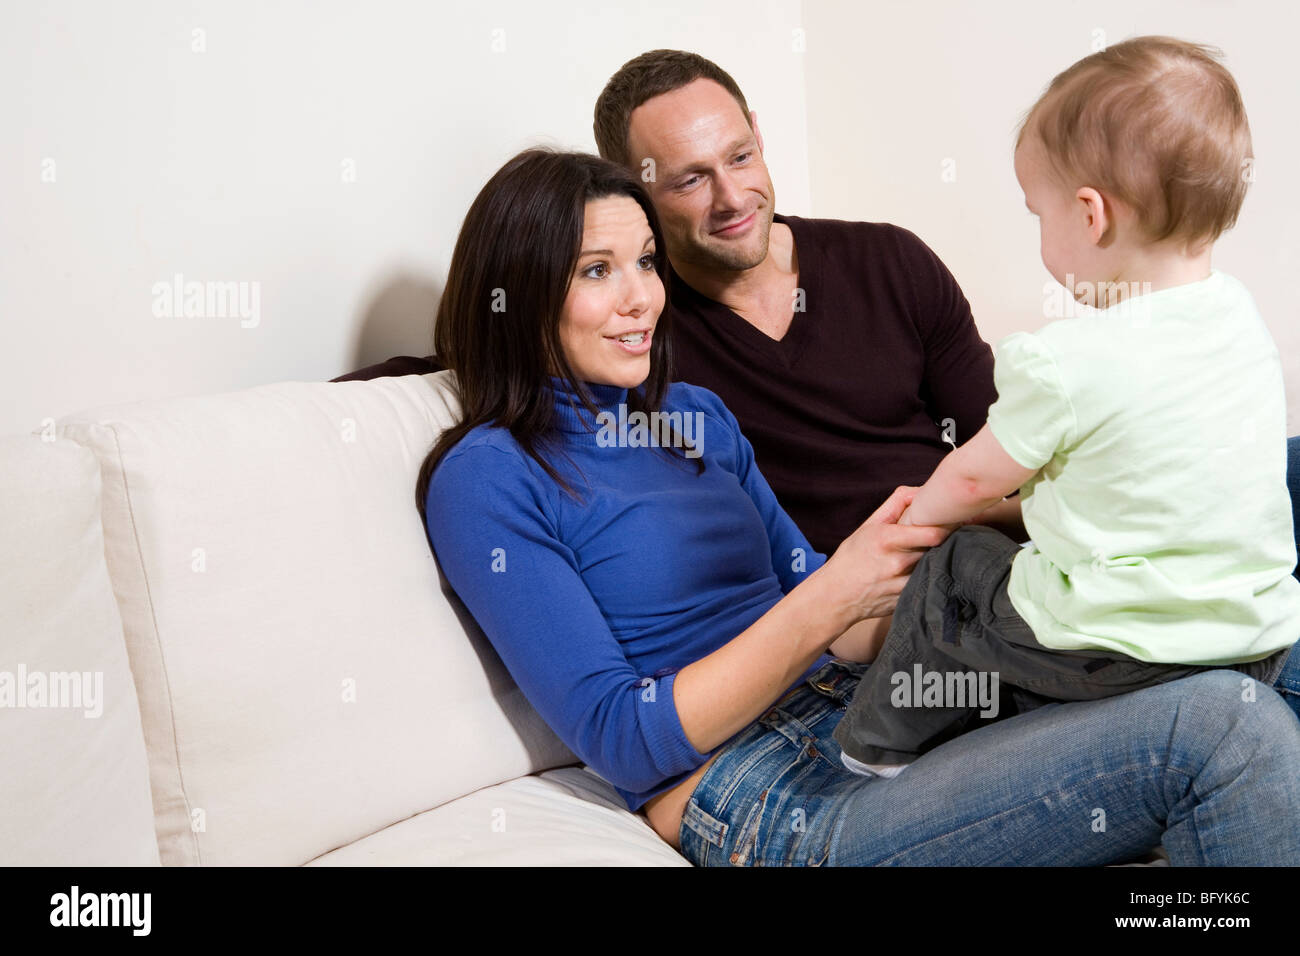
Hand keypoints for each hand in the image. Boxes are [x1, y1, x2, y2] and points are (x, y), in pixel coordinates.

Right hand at [817, 485, 953, 627]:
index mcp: (887, 540)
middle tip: (950, 534)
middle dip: (946, 540)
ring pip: (934, 566)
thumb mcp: (868, 526)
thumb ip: (896, 504)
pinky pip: (927, 584)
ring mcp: (902, 585)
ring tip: (933, 553)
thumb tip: (921, 491)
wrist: (836, 596)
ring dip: (938, 559)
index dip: (948, 527)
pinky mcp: (906, 600)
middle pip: (938, 549)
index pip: (934, 534)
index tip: (952, 521)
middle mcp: (896, 563)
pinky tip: (923, 573)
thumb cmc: (852, 557)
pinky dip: (929, 576)